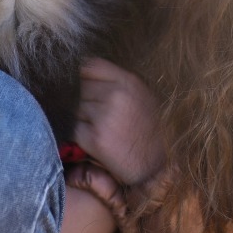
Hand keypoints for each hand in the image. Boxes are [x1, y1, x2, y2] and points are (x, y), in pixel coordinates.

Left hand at [75, 58, 166, 187]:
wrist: (156, 166)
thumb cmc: (149, 130)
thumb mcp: (141, 96)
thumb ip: (117, 82)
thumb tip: (86, 72)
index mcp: (127, 82)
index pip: (91, 66)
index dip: (88, 77)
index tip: (91, 87)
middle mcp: (114, 95)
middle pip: (82, 88)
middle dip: (88, 100)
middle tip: (105, 116)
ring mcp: (102, 116)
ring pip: (77, 109)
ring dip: (85, 119)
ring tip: (106, 130)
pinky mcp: (93, 138)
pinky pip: (76, 129)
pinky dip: (83, 137)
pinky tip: (101, 143)